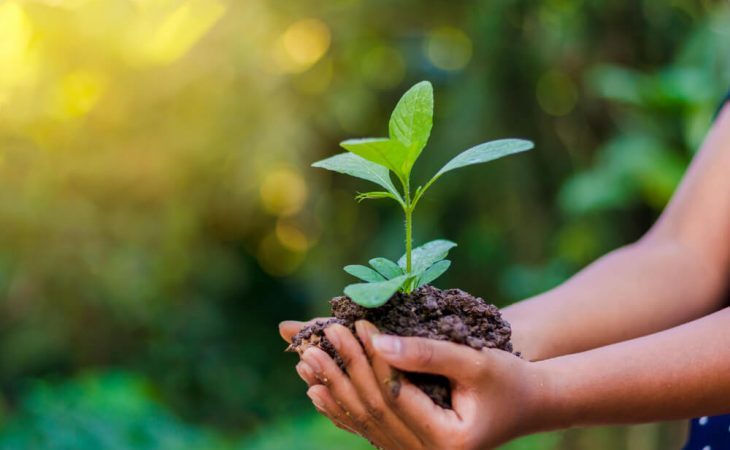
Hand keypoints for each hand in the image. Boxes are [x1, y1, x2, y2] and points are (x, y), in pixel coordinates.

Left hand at [281, 319, 557, 449]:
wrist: (528, 404)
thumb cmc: (509, 379)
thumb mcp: (474, 361)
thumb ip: (428, 354)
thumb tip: (378, 341)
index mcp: (447, 442)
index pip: (395, 397)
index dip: (370, 360)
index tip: (351, 325)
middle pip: (373, 412)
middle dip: (342, 374)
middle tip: (314, 342)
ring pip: (365, 422)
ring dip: (333, 390)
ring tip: (304, 362)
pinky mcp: (410, 446)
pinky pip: (370, 428)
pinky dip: (342, 408)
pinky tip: (317, 391)